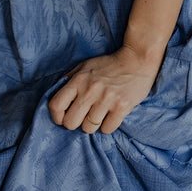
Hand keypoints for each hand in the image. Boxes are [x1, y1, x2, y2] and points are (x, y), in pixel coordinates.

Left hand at [48, 45, 162, 134]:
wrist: (137, 59)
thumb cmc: (109, 65)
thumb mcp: (85, 66)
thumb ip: (69, 80)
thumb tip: (54, 96)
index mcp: (78, 79)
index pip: (56, 105)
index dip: (56, 116)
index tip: (63, 117)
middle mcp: (90, 90)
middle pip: (70, 123)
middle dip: (76, 122)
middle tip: (84, 115)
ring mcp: (106, 99)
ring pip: (88, 128)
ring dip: (93, 124)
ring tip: (100, 112)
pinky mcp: (121, 107)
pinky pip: (106, 130)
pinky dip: (108, 125)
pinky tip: (111, 114)